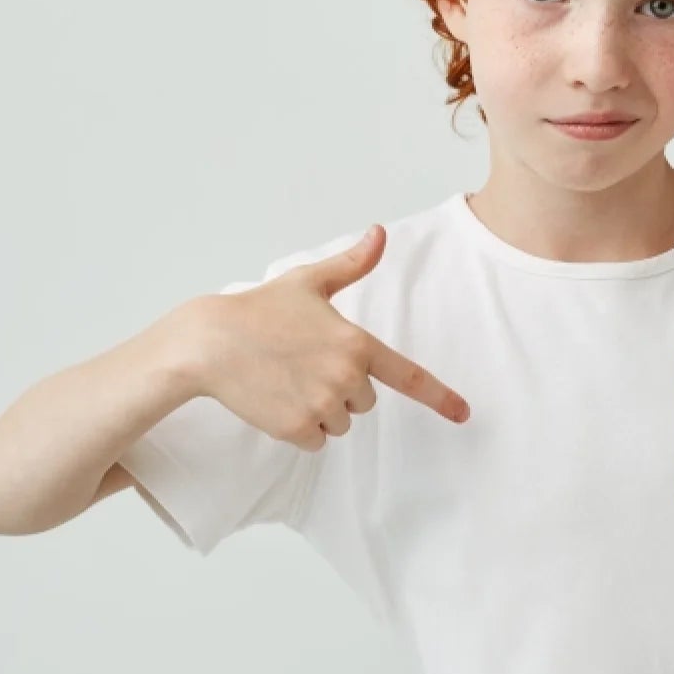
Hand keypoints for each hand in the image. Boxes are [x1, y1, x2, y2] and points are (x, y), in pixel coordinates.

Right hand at [185, 226, 471, 449]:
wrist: (209, 343)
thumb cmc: (259, 310)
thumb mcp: (309, 281)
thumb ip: (351, 263)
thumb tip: (380, 233)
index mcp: (355, 343)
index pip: (408, 375)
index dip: (439, 396)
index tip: (464, 414)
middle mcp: (345, 377)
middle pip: (364, 401)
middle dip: (340, 388)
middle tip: (303, 364)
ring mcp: (322, 404)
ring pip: (340, 423)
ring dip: (320, 410)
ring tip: (286, 380)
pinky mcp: (297, 428)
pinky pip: (316, 441)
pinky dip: (299, 428)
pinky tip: (276, 400)